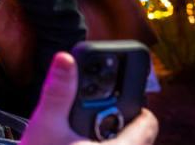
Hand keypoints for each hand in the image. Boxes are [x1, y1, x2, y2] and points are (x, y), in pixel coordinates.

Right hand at [20, 52, 157, 144]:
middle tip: (88, 116)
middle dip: (113, 125)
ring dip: (101, 139)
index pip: (147, 124)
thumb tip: (66, 58)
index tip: (119, 98)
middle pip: (132, 139)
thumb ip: (59, 92)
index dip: (136, 108)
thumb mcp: (46, 125)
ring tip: (73, 136)